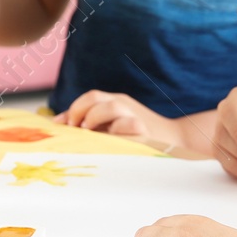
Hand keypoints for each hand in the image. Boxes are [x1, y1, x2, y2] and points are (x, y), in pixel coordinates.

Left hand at [55, 90, 179, 147]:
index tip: (60, 125)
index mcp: (115, 102)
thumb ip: (92, 124)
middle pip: (94, 97)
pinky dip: (116, 129)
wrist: (176, 139)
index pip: (89, 97)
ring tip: (88, 132)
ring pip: (110, 106)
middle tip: (74, 128)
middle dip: (78, 111)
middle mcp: (123, 104)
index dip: (72, 109)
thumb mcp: (114, 127)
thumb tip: (60, 125)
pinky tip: (111, 138)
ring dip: (94, 118)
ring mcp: (134, 115)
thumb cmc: (140, 137)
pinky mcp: (144, 129)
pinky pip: (128, 124)